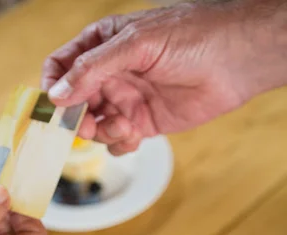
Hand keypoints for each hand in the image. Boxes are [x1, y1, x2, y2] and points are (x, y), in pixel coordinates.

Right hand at [43, 0, 286, 154]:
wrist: (234, 62)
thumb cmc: (190, 38)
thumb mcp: (136, 44)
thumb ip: (93, 68)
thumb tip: (58, 94)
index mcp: (102, 44)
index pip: (62, 66)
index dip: (53, 86)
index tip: (54, 105)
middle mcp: (110, 74)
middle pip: (74, 102)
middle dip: (77, 117)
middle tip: (87, 125)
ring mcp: (126, 100)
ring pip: (95, 126)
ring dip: (103, 132)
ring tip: (125, 126)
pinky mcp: (142, 123)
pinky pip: (118, 142)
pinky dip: (121, 145)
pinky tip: (135, 136)